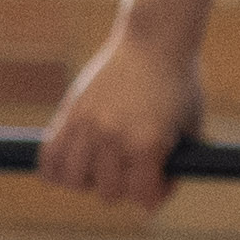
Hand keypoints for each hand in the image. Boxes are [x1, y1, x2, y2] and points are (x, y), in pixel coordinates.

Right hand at [38, 28, 198, 213]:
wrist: (154, 42)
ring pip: (72, 179)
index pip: (142, 197)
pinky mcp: (69, 113)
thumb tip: (159, 190)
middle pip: (107, 193)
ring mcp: (86, 125)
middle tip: (136, 169)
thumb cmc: (180, 84)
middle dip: (125, 188)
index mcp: (147, 143)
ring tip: (104, 168)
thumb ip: (174, 162)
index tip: (163, 181)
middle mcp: (112, 137)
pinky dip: (55, 170)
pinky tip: (72, 167)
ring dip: (89, 181)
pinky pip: (48, 156)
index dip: (156, 196)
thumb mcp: (190, 127)